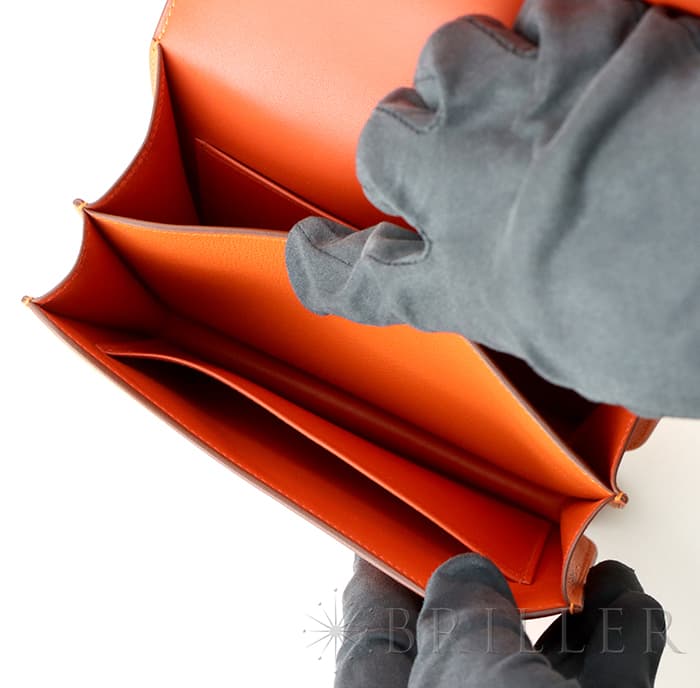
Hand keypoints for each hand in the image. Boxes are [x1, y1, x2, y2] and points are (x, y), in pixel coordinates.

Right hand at [286, 0, 699, 418]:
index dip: (325, 267)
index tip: (312, 251)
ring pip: (446, 58)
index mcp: (469, 283)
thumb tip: (533, 295)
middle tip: (444, 160)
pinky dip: (555, 30)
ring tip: (513, 95)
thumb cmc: (688, 324)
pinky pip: (541, 10)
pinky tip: (580, 57)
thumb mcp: (587, 352)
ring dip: (468, 76)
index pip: (362, 282)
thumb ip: (531, 311)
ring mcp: (520, 110)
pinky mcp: (587, 43)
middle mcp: (471, 191)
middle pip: (386, 144)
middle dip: (402, 148)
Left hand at [334, 554, 665, 687]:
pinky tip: (627, 601)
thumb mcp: (466, 681)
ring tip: (584, 566)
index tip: (402, 531)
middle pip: (466, 642)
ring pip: (542, 667)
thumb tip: (465, 573)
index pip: (376, 630)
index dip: (388, 573)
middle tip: (506, 537)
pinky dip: (619, 642)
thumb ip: (457, 614)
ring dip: (570, 612)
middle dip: (495, 587)